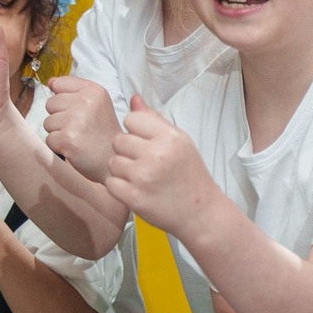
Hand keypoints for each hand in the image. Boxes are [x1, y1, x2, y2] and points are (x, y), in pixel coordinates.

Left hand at [43, 75, 122, 180]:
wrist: (115, 160)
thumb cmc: (103, 133)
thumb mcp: (96, 104)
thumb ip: (73, 90)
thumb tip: (50, 82)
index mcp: (94, 90)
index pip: (59, 84)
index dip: (65, 100)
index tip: (80, 111)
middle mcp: (86, 102)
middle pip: (50, 103)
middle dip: (60, 117)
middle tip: (80, 128)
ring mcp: (77, 120)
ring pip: (47, 122)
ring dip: (58, 132)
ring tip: (78, 138)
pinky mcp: (68, 139)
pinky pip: (49, 139)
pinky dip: (59, 146)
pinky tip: (75, 148)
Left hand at [105, 95, 219, 233]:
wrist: (201, 213)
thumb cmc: (189, 174)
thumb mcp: (180, 142)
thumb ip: (155, 120)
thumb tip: (134, 99)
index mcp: (170, 137)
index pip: (132, 119)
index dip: (135, 131)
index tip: (146, 144)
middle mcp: (157, 155)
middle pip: (118, 141)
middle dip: (127, 152)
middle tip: (144, 164)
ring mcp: (144, 177)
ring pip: (112, 162)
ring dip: (122, 171)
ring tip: (141, 178)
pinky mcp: (134, 197)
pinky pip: (111, 183)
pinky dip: (120, 188)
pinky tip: (136, 190)